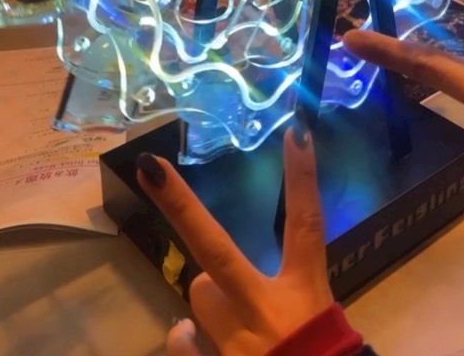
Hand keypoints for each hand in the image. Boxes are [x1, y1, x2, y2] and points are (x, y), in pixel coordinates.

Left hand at [136, 125, 333, 355]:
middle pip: (215, 255)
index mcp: (305, 297)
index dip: (302, 177)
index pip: (306, 226)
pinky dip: (191, 340)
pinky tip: (209, 348)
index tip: (295, 129)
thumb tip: (209, 280)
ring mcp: (235, 345)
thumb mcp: (314, 320)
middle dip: (180, 208)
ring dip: (211, 304)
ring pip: (199, 297)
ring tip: (238, 329)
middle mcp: (267, 314)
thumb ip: (278, 296)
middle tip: (149, 167)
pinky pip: (183, 340)